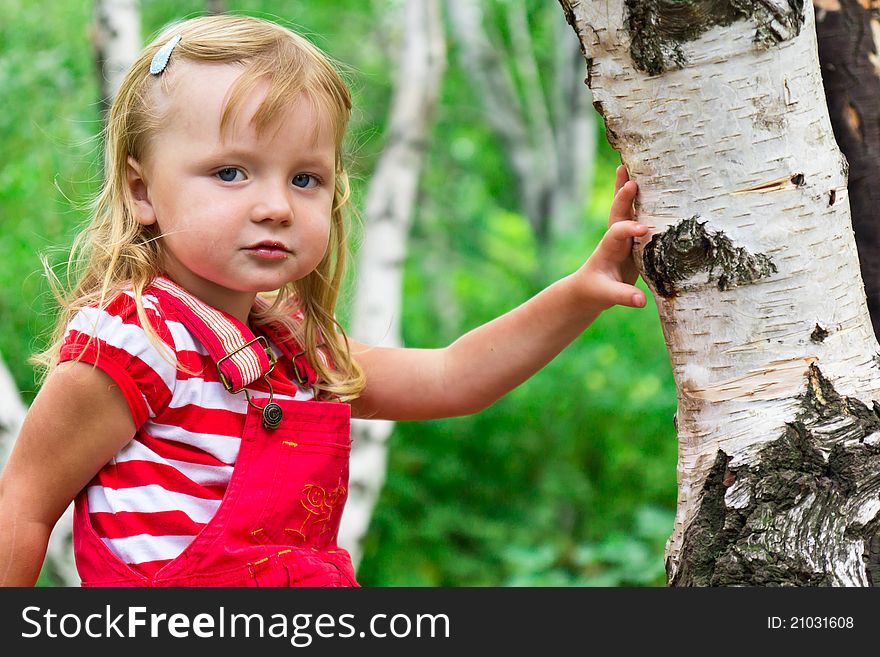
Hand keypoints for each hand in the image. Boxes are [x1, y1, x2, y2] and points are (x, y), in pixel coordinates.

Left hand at [575, 164, 647, 310]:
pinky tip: (649, 185)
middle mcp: (615, 239)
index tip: (643, 229)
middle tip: (631, 180)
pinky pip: (636, 216)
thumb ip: (622, 296)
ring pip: (625, 209)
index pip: (617, 234)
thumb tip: (641, 301)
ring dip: (627, 190)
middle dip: (623, 198)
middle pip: (617, 213)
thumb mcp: (606, 296)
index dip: (628, 229)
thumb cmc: (595, 292)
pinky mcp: (633, 240)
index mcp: (607, 249)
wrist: (588, 290)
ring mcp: (623, 238)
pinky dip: (640, 201)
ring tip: (630, 165)